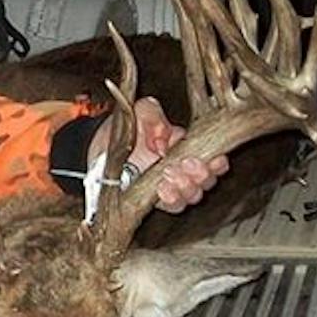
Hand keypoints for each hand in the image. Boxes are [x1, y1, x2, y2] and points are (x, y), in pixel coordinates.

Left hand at [87, 96, 228, 213]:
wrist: (99, 148)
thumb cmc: (124, 130)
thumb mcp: (138, 112)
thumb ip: (152, 113)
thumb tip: (163, 138)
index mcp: (187, 147)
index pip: (214, 158)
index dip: (217, 161)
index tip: (214, 158)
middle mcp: (183, 169)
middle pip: (206, 180)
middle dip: (201, 173)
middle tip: (187, 164)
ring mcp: (171, 186)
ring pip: (192, 195)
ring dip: (186, 186)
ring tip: (170, 175)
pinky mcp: (156, 200)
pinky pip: (172, 205)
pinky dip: (171, 198)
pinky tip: (162, 189)